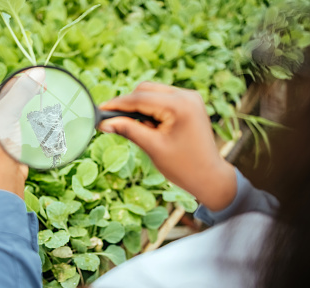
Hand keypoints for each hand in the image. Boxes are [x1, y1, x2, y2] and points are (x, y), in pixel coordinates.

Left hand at [0, 67, 45, 157]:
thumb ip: (21, 91)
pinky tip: (39, 107)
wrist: (6, 174)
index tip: (37, 76)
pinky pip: (19, 117)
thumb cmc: (2, 143)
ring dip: (28, 99)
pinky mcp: (8, 135)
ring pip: (14, 106)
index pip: (0, 87)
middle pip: (7, 95)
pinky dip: (28, 111)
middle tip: (43, 83)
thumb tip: (38, 72)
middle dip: (24, 88)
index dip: (19, 80)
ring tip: (43, 91)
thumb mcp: (9, 113)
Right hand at [98, 82, 236, 210]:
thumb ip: (128, 130)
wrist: (209, 177)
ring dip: (140, 106)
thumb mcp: (152, 147)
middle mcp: (187, 96)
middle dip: (128, 104)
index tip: (100, 110)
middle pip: (146, 89)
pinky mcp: (190, 103)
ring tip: (138, 129)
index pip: (140, 98)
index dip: (117, 104)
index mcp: (179, 106)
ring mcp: (190, 98)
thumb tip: (104, 123)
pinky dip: (151, 108)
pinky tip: (150, 126)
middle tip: (113, 121)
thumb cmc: (183, 167)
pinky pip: (163, 98)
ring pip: (153, 92)